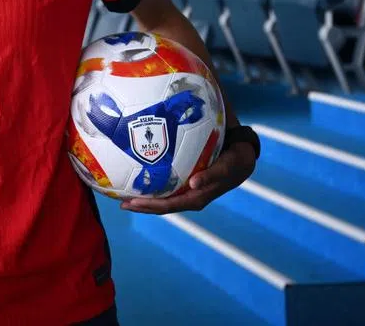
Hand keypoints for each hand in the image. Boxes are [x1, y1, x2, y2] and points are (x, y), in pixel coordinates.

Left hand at [120, 140, 256, 213]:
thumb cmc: (234, 160)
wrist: (241, 157)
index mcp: (198, 197)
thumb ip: (213, 175)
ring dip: (144, 199)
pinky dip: (151, 187)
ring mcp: (187, 192)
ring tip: (123, 196)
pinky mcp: (186, 184)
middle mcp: (190, 197)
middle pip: (163, 205)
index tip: (135, 203)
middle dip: (143, 206)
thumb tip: (194, 184)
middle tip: (122, 203)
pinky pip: (166, 187)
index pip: (171, 205)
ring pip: (163, 198)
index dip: (152, 206)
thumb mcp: (228, 166)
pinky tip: (136, 179)